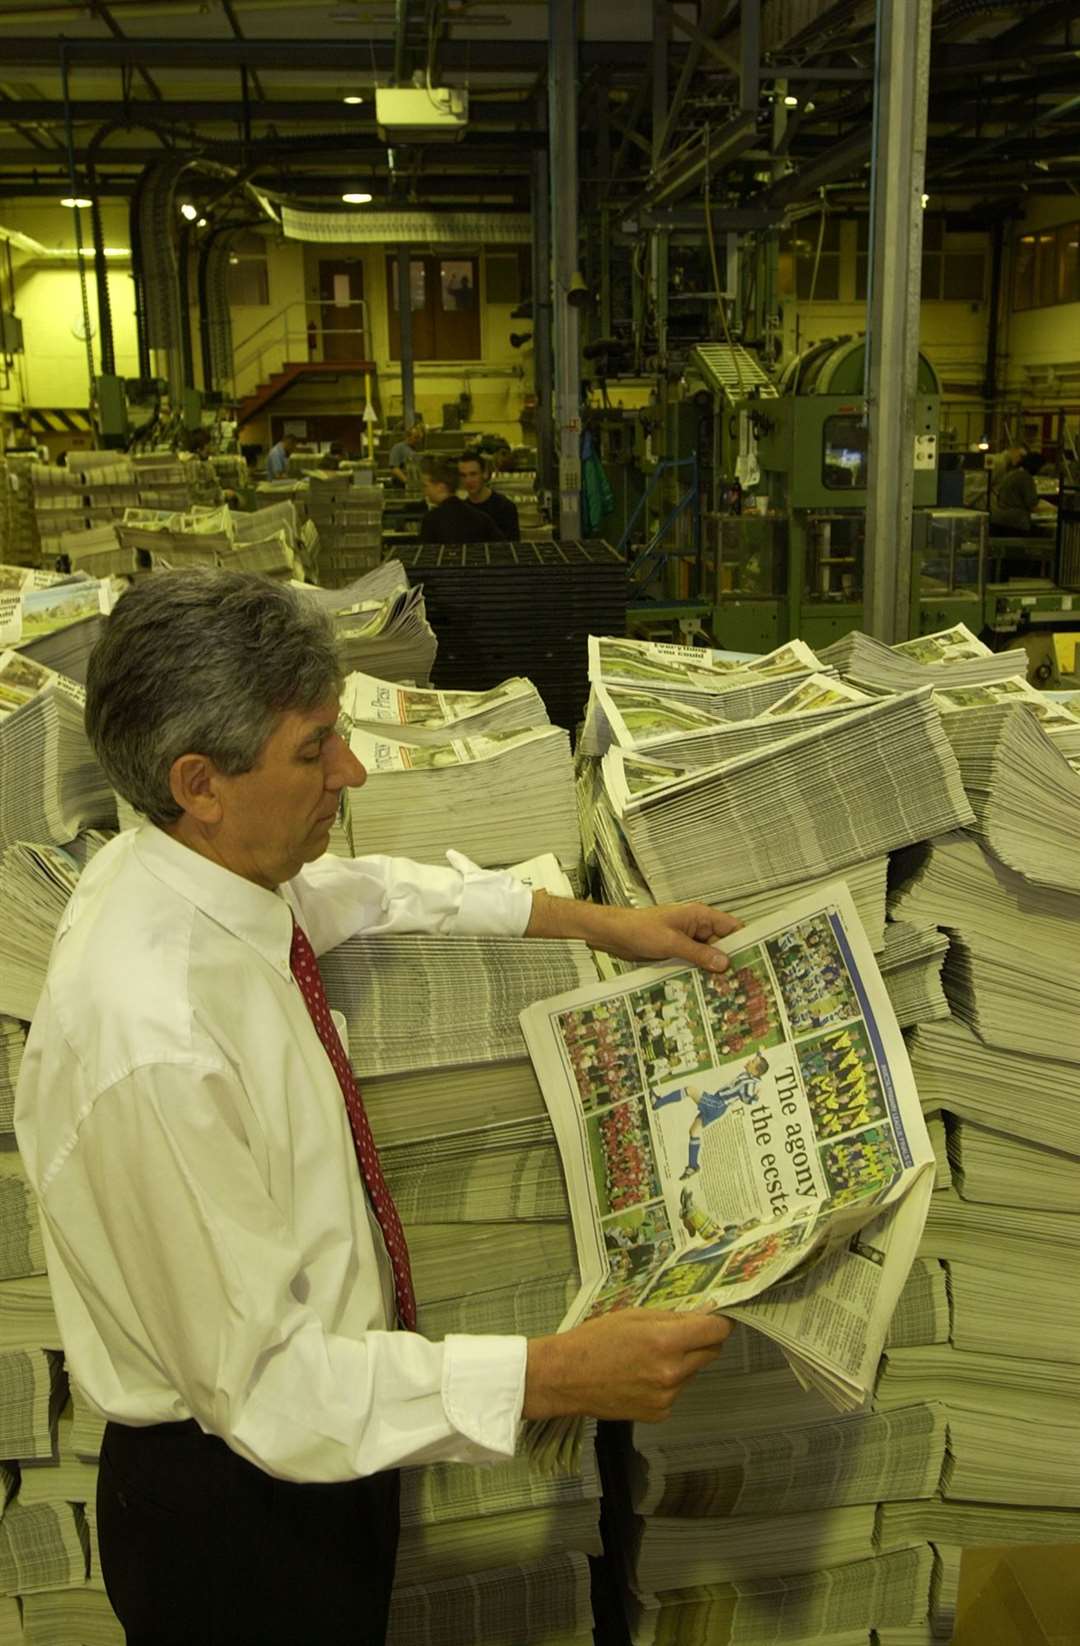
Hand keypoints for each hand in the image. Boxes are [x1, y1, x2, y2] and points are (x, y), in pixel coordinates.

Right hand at [523, 1310, 733, 1422]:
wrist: (566, 1377)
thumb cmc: (595, 1340)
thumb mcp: (634, 1315)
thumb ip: (673, 1317)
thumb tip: (704, 1315)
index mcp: (666, 1341)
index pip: (716, 1331)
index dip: (720, 1322)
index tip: (717, 1318)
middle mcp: (672, 1372)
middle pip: (711, 1352)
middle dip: (701, 1341)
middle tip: (678, 1334)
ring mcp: (667, 1397)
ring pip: (692, 1373)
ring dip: (682, 1362)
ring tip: (647, 1357)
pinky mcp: (659, 1413)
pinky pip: (676, 1392)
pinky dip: (667, 1383)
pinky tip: (641, 1376)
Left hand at [526, 892, 740, 972]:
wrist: (611, 934)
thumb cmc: (638, 930)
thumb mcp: (670, 943)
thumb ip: (698, 954)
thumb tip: (726, 964)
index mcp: (700, 916)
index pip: (733, 928)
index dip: (747, 943)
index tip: (760, 961)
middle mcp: (697, 927)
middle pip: (723, 945)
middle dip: (732, 963)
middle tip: (747, 986)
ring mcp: (686, 941)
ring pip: (709, 957)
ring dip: (715, 972)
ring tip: (730, 994)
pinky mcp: (675, 953)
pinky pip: (694, 964)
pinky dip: (699, 975)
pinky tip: (706, 992)